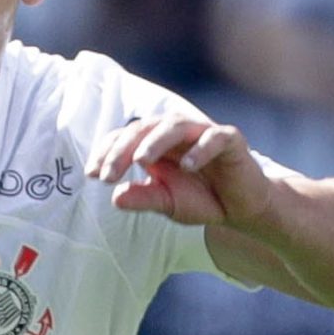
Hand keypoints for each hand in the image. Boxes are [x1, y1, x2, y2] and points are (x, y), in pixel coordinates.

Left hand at [85, 112, 274, 230]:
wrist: (241, 209)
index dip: (107, 152)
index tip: (92, 174)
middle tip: (108, 173)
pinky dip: (200, 149)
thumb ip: (143, 198)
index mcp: (156, 143)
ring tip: (141, 161)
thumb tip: (115, 198)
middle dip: (123, 149)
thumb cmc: (201, 199)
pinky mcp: (231, 140)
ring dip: (156, 141)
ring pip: (175, 125)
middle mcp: (177, 132)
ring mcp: (203, 133)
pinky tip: (187, 166)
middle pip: (144, 127)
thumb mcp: (167, 203)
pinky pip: (215, 138)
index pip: (126, 137)